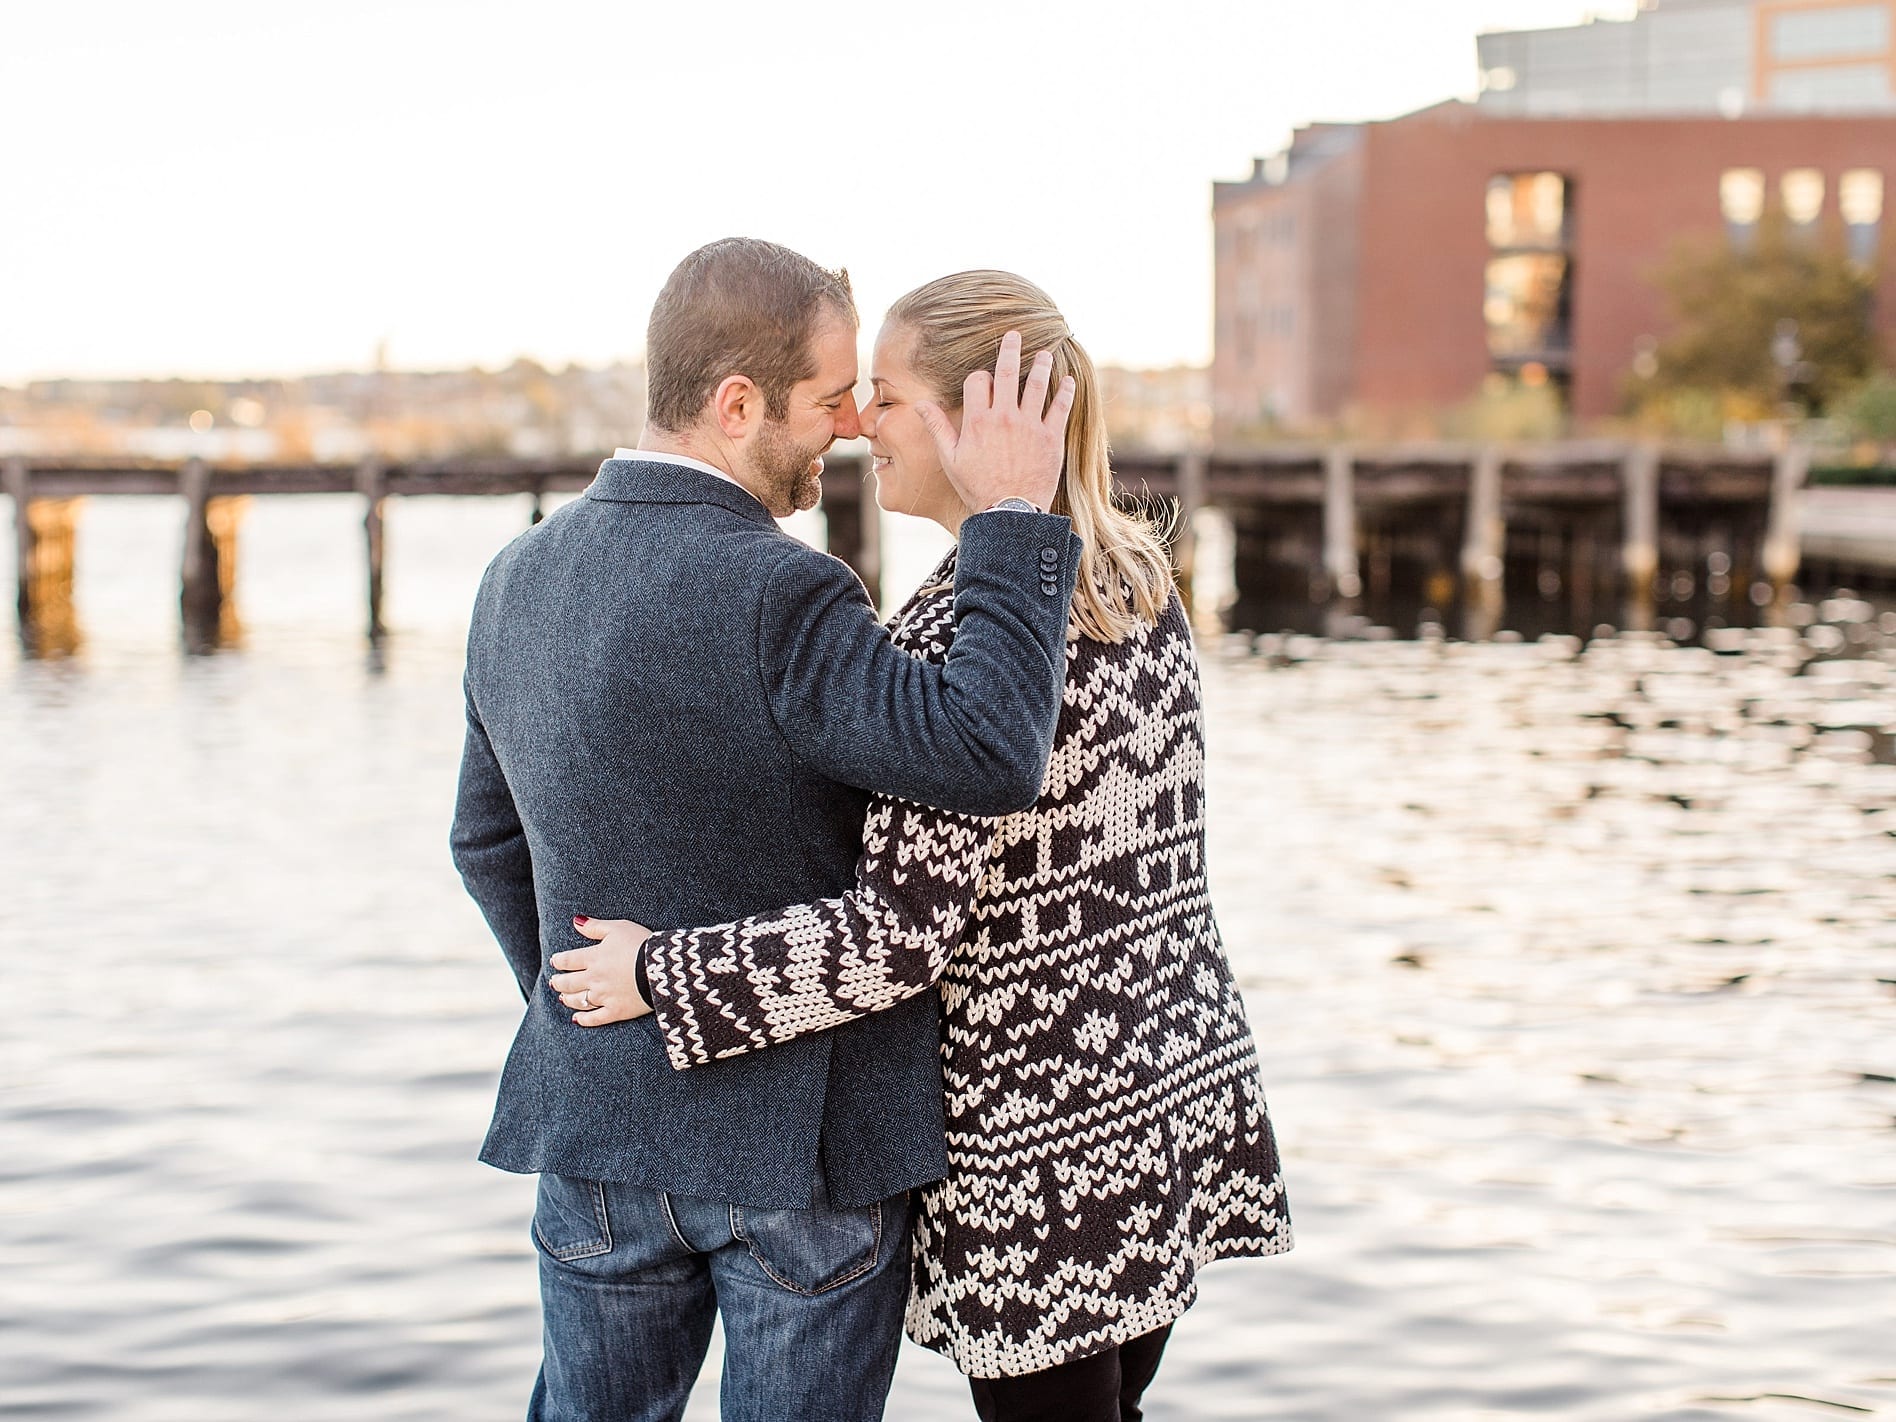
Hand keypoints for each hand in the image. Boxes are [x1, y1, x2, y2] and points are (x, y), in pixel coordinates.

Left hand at [548, 915, 653, 1026]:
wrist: (662, 968)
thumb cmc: (641, 944)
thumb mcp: (619, 928)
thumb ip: (595, 926)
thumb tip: (576, 922)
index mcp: (594, 957)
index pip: (568, 960)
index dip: (559, 961)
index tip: (555, 961)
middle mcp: (594, 979)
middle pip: (569, 982)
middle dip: (558, 982)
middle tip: (554, 981)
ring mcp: (604, 996)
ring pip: (578, 1001)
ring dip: (567, 999)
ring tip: (562, 997)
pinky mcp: (616, 1011)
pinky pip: (595, 1018)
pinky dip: (583, 1019)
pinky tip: (576, 1019)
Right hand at [916, 330, 1074, 513]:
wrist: (1009, 513)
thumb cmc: (977, 487)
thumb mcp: (950, 459)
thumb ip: (937, 427)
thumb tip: (920, 404)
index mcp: (977, 420)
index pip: (977, 381)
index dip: (979, 377)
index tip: (985, 382)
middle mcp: (1003, 417)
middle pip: (1006, 372)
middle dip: (1010, 349)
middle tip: (1015, 334)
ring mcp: (1029, 426)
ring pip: (1036, 384)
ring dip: (1041, 364)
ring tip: (1045, 353)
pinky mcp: (1051, 437)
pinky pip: (1060, 407)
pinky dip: (1064, 390)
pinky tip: (1067, 380)